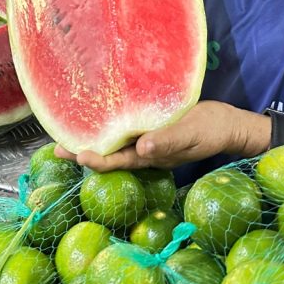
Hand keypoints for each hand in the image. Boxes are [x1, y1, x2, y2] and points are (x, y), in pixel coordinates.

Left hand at [53, 101, 270, 170]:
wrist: (227, 124)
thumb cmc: (210, 128)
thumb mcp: (190, 133)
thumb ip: (167, 142)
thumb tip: (142, 149)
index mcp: (151, 156)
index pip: (117, 161)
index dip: (96, 160)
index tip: (77, 154)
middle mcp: (144, 151)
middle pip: (109, 155)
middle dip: (83, 152)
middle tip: (56, 148)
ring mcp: (147, 142)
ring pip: (114, 144)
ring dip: (92, 140)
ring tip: (66, 135)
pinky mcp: (151, 130)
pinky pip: (126, 133)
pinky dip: (108, 129)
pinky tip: (97, 121)